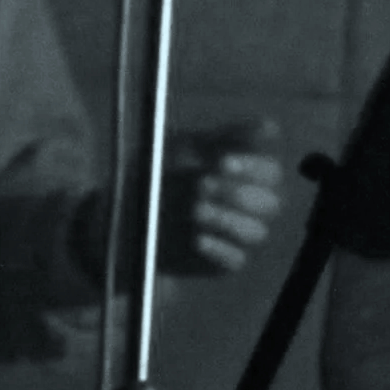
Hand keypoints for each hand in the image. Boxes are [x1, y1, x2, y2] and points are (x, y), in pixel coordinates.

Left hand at [159, 118, 284, 275]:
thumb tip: (271, 126)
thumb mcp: (184, 147)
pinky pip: (235, 260)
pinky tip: (197, 239)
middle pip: (271, 204)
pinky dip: (218, 249)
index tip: (222, 163)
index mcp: (247, 177)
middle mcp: (250, 208)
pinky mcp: (222, 263)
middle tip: (201, 185)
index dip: (252, 167)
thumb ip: (225, 137)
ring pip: (256, 232)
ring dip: (227, 220)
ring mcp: (237, 237)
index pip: (271, 172)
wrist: (118, 215)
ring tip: (194, 211)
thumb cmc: (155, 174)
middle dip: (237, 193)